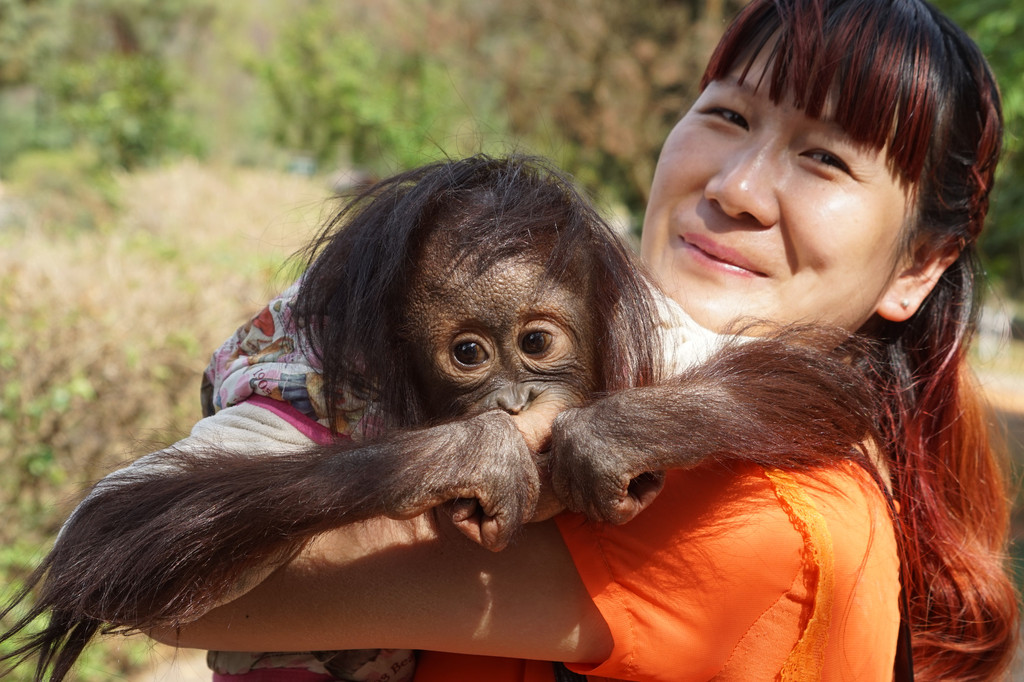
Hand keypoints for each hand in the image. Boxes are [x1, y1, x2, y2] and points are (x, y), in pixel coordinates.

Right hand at [386, 410, 538, 550]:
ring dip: (483, 525)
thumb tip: (535, 508)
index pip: (530, 484)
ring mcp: (499, 450)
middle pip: (527, 501)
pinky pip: (502, 526)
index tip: (466, 489)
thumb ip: (505, 476)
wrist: (382, 475)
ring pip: (515, 517)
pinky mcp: (489, 475)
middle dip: (493, 516)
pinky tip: (453, 504)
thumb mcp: (472, 466)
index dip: (500, 504)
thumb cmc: (425, 476)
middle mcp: (508, 430)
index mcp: (506, 424)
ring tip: (454, 498)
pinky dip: (477, 532)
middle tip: (458, 499)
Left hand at [548, 404, 664, 524]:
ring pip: (597, 509)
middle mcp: (566, 437)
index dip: (601, 483)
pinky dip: (641, 502)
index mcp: (563, 425)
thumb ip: (585, 455)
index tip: (629, 459)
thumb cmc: (658, 421)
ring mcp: (582, 453)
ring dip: (630, 496)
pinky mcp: (603, 471)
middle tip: (641, 464)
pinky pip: (615, 514)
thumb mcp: (608, 429)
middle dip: (612, 493)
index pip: (563, 484)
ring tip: (649, 463)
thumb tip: (574, 503)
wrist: (693, 407)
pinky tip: (654, 471)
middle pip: (577, 500)